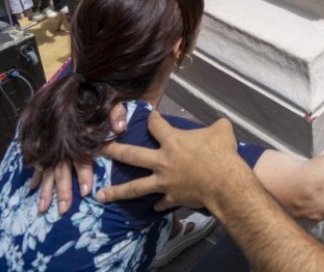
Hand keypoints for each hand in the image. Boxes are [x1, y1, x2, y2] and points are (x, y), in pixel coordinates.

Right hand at [30, 103, 127, 214]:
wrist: (77, 80)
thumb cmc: (95, 94)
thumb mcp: (109, 99)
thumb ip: (115, 112)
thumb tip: (121, 128)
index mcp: (78, 132)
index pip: (81, 156)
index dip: (83, 173)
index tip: (86, 191)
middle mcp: (63, 139)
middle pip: (61, 167)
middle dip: (62, 189)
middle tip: (63, 210)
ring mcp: (52, 141)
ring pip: (47, 167)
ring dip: (45, 189)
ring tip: (43, 209)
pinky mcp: (45, 139)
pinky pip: (37, 159)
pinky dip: (35, 174)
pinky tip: (32, 188)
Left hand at [97, 112, 240, 210]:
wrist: (225, 185)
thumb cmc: (222, 155)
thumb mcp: (222, 130)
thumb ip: (216, 125)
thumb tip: (219, 124)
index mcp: (172, 141)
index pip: (155, 124)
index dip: (152, 118)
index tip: (149, 116)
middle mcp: (162, 161)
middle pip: (131, 155)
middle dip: (113, 151)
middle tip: (99, 150)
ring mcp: (164, 181)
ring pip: (135, 187)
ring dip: (116, 191)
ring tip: (100, 196)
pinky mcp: (172, 197)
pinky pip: (161, 202)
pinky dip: (158, 204)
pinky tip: (154, 206)